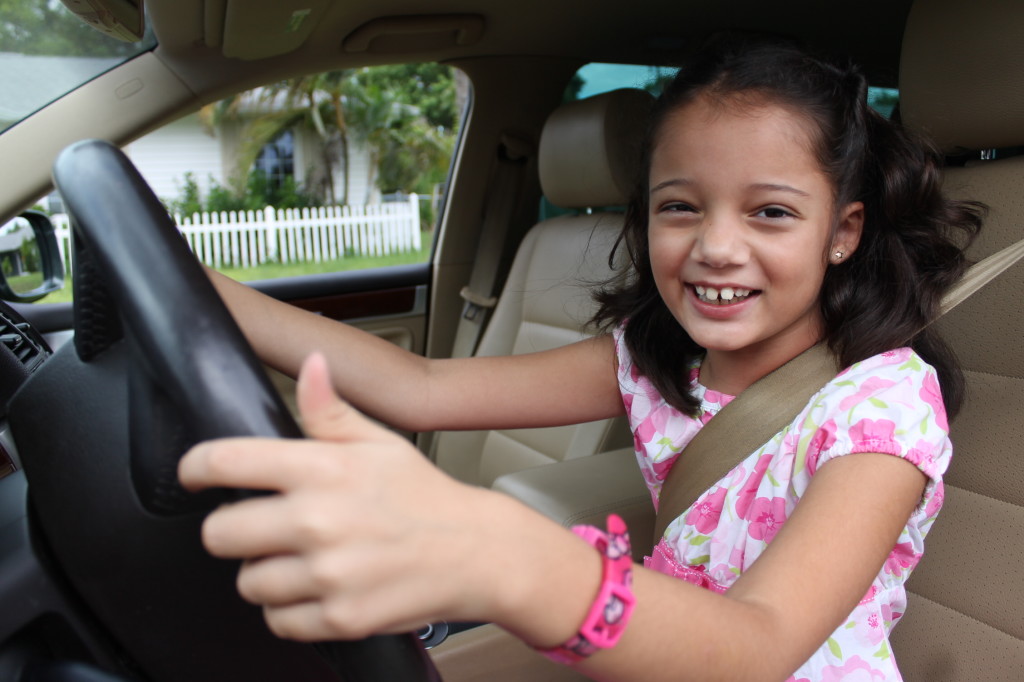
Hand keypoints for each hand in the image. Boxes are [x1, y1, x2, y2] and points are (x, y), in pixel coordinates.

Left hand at [178, 353, 508, 640]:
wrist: (475, 553)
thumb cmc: (425, 497)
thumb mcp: (380, 443)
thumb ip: (331, 411)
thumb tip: (310, 366)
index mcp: (323, 469)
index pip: (225, 462)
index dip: (194, 467)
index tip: (194, 473)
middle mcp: (318, 521)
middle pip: (219, 533)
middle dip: (232, 529)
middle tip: (260, 526)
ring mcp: (327, 574)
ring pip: (246, 582)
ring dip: (264, 573)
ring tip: (298, 559)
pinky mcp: (338, 618)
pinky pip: (277, 621)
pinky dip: (290, 610)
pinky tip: (316, 588)